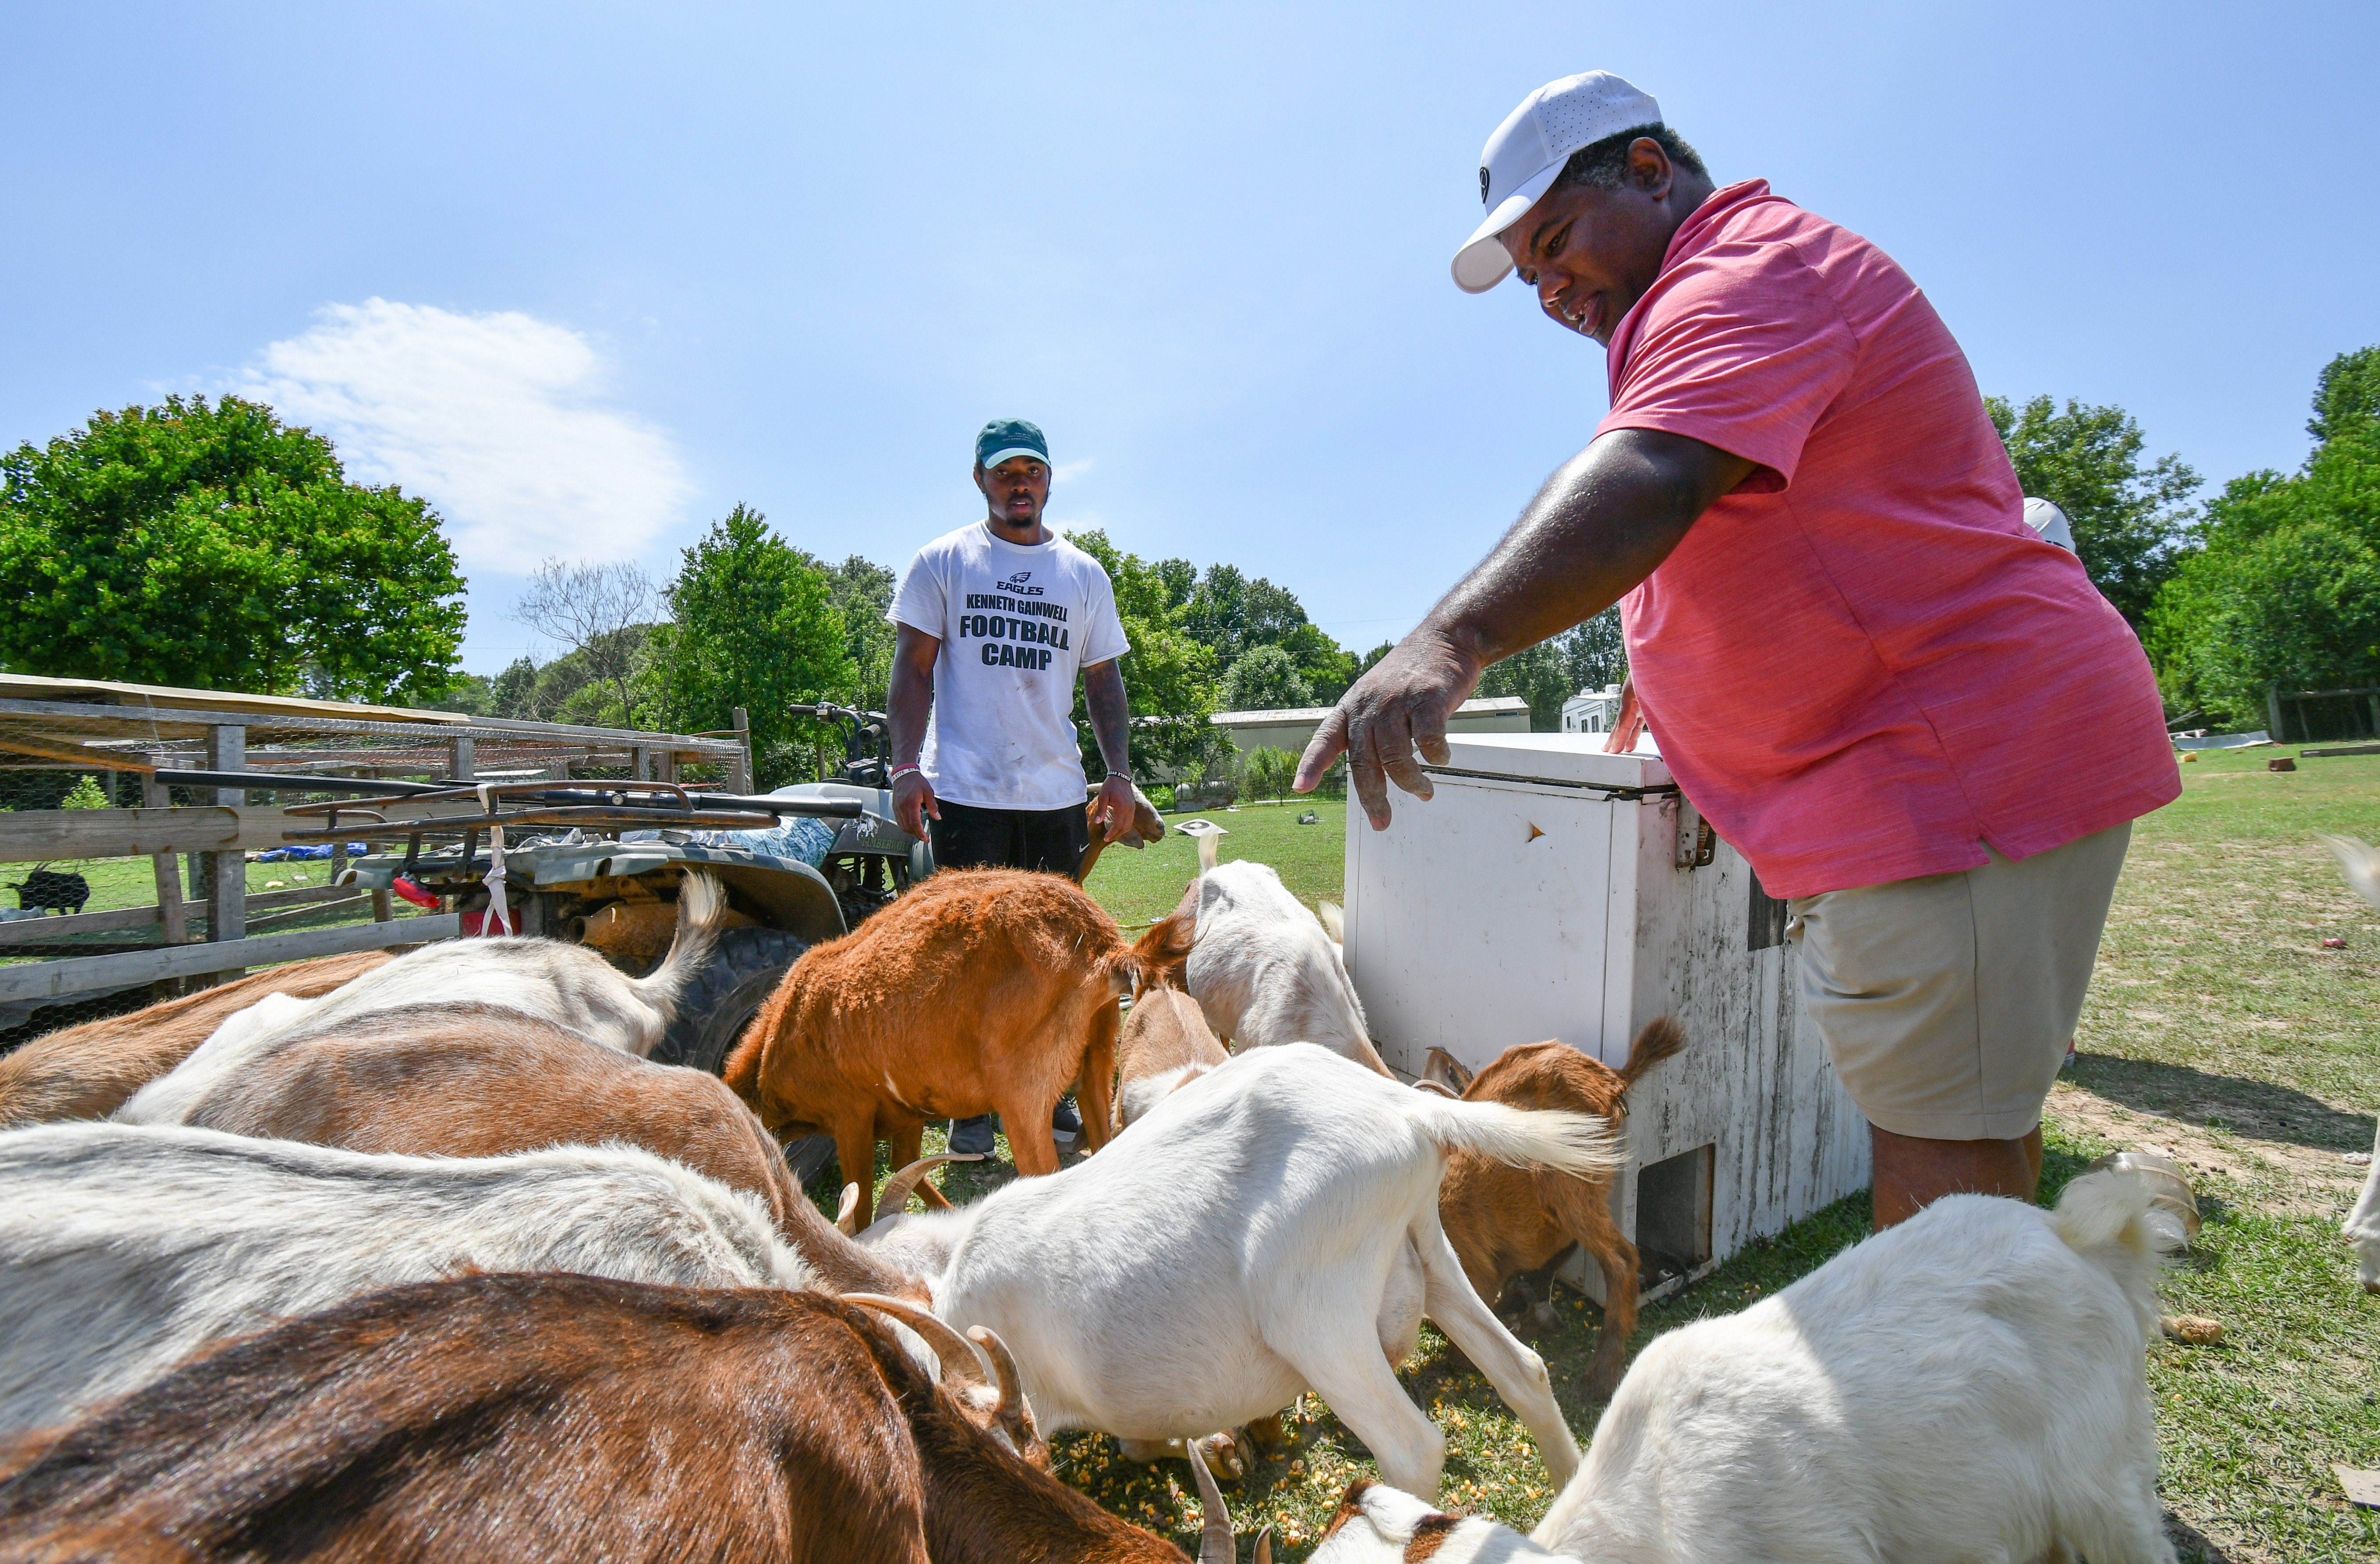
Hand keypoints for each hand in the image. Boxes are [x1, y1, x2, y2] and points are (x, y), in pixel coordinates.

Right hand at [892, 770, 938, 840]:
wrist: (904, 774)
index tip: (925, 838)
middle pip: (908, 827)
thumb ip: (933, 806)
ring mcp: (897, 808)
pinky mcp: (895, 807)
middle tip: (923, 837)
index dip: (920, 833)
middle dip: (916, 834)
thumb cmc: (916, 781)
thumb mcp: (928, 792)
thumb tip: (937, 817)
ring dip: (910, 831)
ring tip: (918, 833)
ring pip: (902, 825)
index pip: (915, 823)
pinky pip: (899, 821)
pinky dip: (905, 826)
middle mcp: (902, 807)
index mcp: (911, 804)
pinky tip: (910, 826)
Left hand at [1091, 773, 1136, 843]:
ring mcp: (1132, 808)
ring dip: (1121, 832)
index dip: (1112, 834)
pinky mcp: (1133, 807)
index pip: (1118, 825)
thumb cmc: (1110, 786)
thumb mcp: (1103, 797)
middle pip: (1125, 828)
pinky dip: (1124, 826)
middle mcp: (1129, 809)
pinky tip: (1117, 827)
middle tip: (1107, 838)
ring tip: (1112, 835)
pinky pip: (1130, 820)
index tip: (1105, 838)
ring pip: (1129, 825)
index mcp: (1122, 807)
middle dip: (1116, 835)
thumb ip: (1101, 810)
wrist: (1121, 776)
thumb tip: (1097, 822)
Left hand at [1293, 630, 1480, 830]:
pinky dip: (1436, 756)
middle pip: (1364, 762)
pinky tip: (1442, 759)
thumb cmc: (1410, 677)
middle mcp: (1369, 705)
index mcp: (1352, 706)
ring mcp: (1398, 701)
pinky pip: (1429, 740)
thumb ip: (1370, 731)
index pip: (1325, 738)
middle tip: (1382, 822)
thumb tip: (1374, 777)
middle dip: (1372, 798)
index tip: (1300, 788)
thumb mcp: (1377, 697)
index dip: (1312, 765)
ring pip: (1396, 757)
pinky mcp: (1428, 699)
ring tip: (1424, 793)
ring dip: (1411, 783)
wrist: (1444, 638)